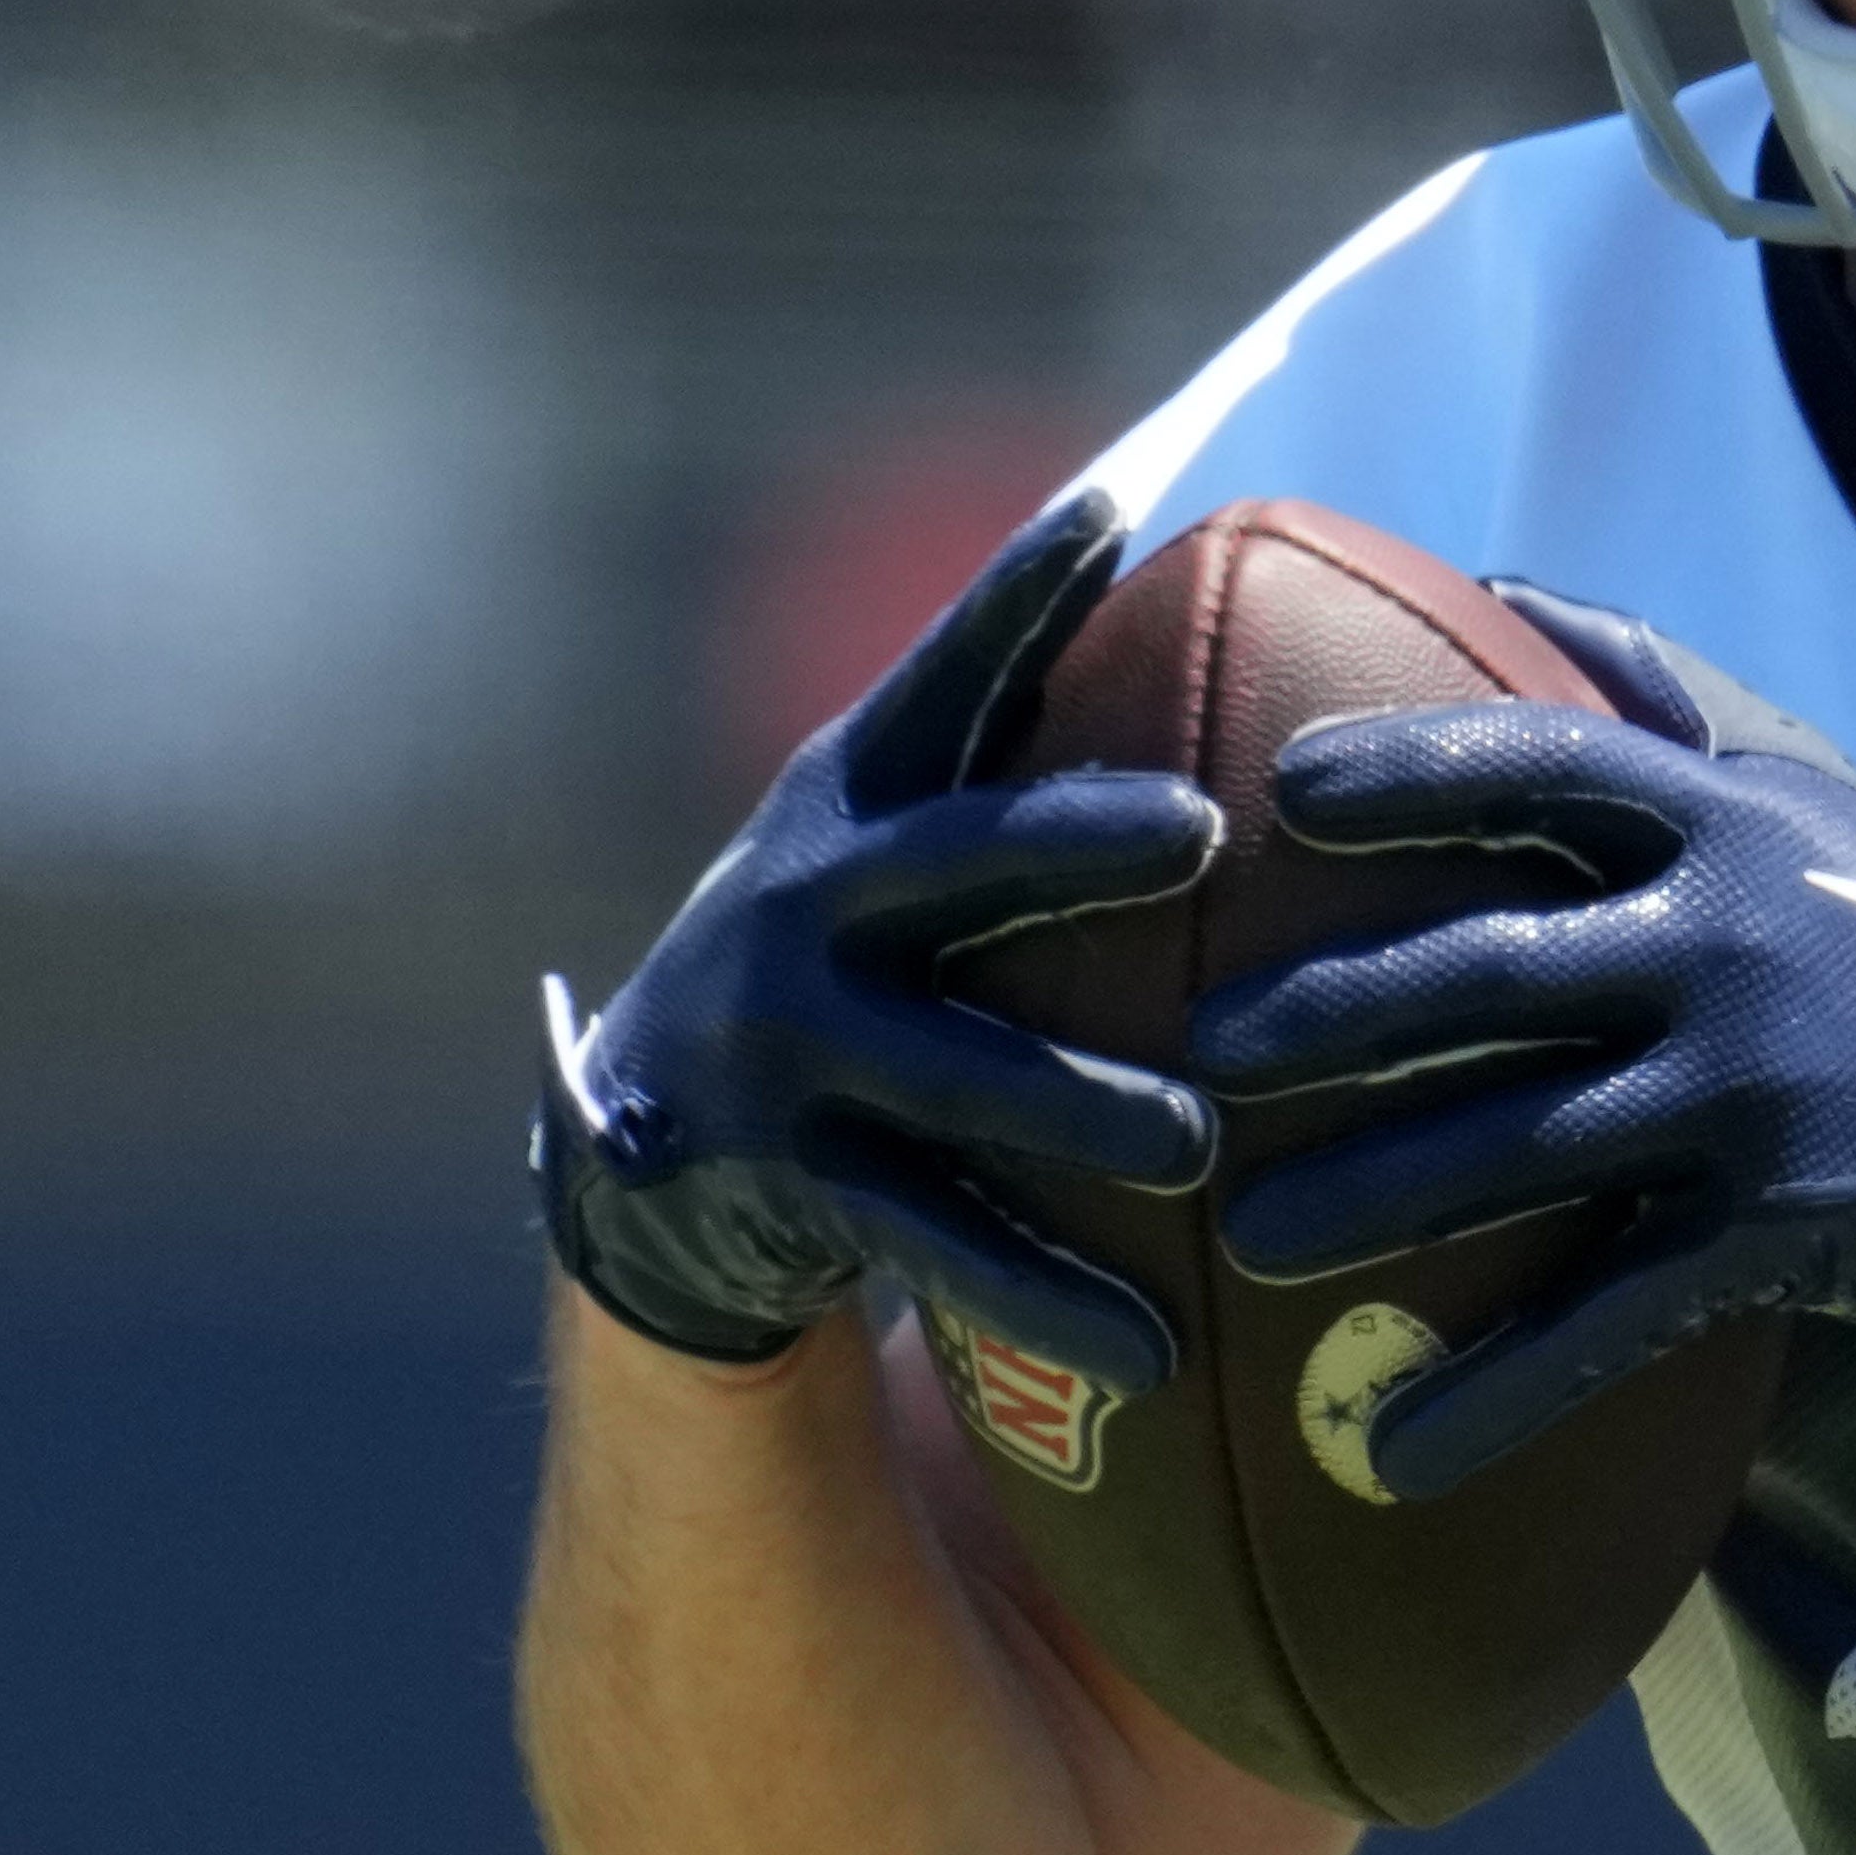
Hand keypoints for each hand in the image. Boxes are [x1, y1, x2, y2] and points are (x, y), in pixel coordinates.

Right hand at [536, 493, 1219, 1377]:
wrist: (650, 1147)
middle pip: (956, 858)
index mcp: (856, 796)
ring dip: (1078, 1105)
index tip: (1114, 506)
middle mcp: (808, 898)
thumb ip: (1017, 752)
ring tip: (1196, 1145)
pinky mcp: (788, 1177)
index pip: (950, 673)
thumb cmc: (846, 962)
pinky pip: (939, 1242)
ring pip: (955, 1075)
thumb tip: (1205, 594)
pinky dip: (1049, 1297)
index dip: (1021, 589)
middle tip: (1201, 830)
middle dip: (1072, 840)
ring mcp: (788, 1042)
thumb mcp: (893, 844)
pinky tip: (1158, 1348)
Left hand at [1185, 583, 1855, 1495]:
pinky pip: (1604, 1320)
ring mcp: (1751, 1096)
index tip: (1283, 792)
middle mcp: (1731, 947)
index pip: (1543, 766)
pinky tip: (1386, 1449)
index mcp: (1722, 825)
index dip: (1411, 773)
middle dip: (1336, 1011)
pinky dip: (1494, 1391)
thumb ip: (1653, 692)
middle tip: (1207, 1053)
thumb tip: (1492, 579)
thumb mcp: (1801, 787)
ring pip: (1522, 1149)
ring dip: (1372, 1199)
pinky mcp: (1772, 1234)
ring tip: (1241, 1243)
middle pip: (1494, 968)